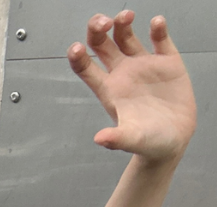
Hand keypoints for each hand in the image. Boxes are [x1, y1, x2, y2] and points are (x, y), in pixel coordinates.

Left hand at [68, 12, 196, 162]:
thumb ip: (117, 139)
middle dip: (97, 29)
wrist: (174, 142)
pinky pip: (160, 39)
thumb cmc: (149, 143)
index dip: (78, 56)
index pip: (85, 68)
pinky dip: (158, 28)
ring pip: (126, 36)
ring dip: (123, 22)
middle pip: (101, 44)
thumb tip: (100, 139)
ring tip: (127, 17)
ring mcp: (144, 66)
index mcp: (109, 90)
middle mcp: (123, 74)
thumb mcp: (133, 140)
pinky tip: (156, 24)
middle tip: (105, 23)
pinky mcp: (167, 63)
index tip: (78, 48)